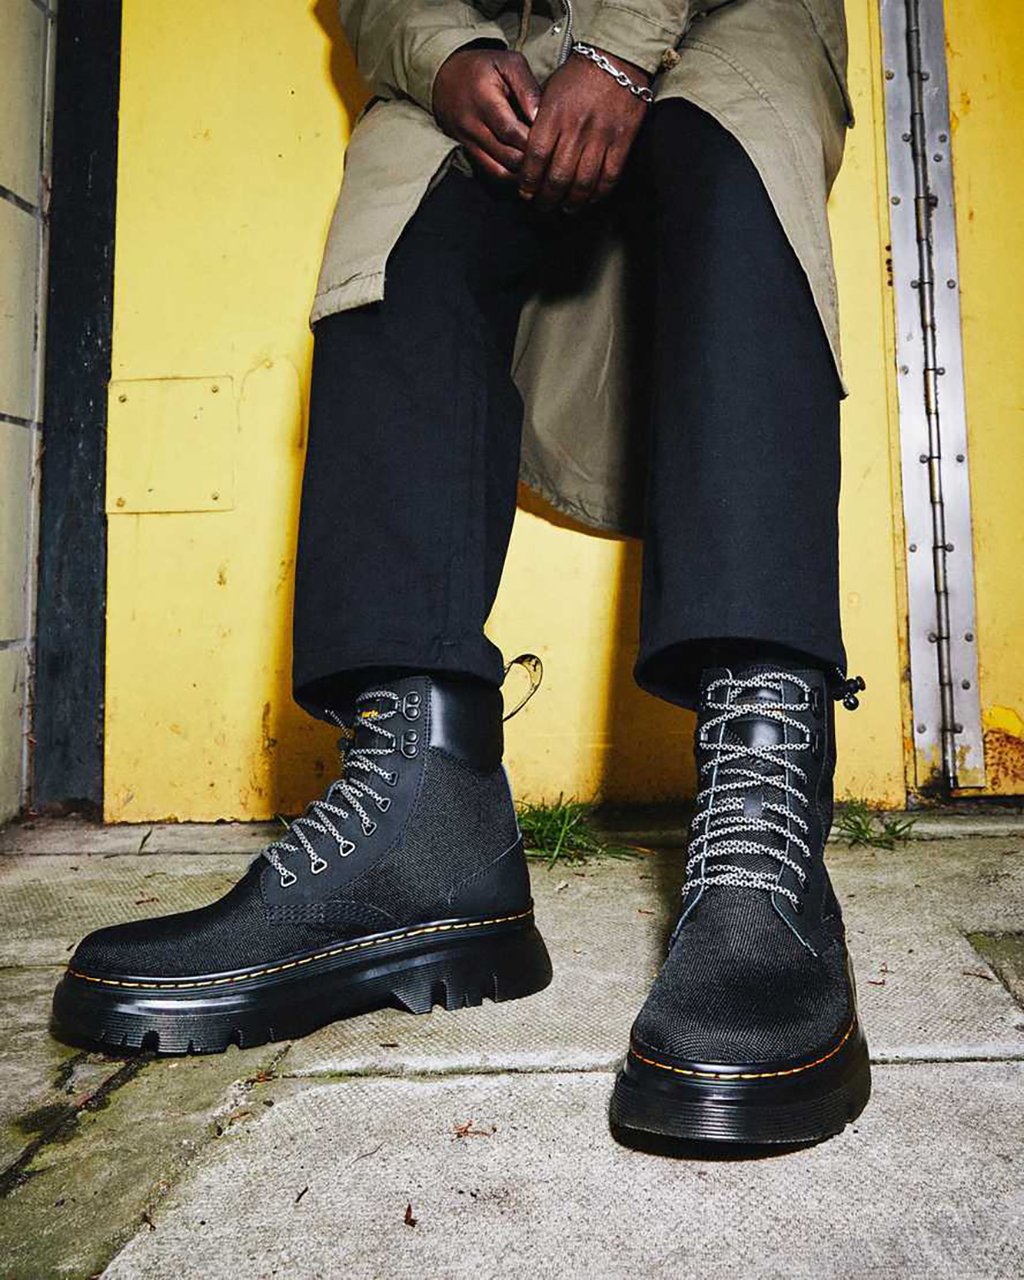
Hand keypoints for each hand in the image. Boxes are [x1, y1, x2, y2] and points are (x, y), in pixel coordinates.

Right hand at [433, 48, 541, 182]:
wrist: (446, 76)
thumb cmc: (483, 67)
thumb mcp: (508, 63)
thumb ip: (527, 88)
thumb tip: (542, 116)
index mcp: (484, 99)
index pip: (511, 131)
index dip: (533, 140)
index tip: (551, 139)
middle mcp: (472, 125)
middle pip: (507, 155)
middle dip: (531, 159)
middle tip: (550, 155)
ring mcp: (468, 141)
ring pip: (499, 170)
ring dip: (522, 172)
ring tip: (540, 165)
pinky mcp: (468, 151)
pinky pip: (491, 172)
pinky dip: (510, 175)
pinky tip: (524, 169)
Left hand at [519, 50, 650, 210]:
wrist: (617, 59)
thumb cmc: (577, 76)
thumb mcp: (550, 92)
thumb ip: (539, 123)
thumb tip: (529, 156)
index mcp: (554, 116)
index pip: (536, 158)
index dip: (529, 181)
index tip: (525, 192)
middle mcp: (576, 129)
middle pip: (558, 177)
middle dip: (547, 198)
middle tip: (542, 206)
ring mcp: (601, 137)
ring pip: (583, 183)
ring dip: (572, 203)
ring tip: (565, 208)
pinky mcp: (622, 142)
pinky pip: (609, 178)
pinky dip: (597, 194)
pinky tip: (589, 200)